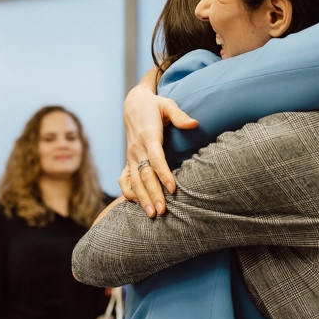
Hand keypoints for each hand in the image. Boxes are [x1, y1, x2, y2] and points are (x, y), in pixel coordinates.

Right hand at [122, 72, 197, 216]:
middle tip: (163, 211)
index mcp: (148, 136)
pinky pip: (124, 179)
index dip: (164, 174)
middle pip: (145, 175)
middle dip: (153, 194)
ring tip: (152, 214)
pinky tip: (136, 204)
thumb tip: (194, 124)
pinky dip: (128, 191)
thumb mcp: (167, 105)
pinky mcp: (128, 160)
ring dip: (143, 198)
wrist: (133, 103)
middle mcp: (137, 149)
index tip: (172, 189)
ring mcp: (131, 156)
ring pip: (135, 181)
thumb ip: (180, 116)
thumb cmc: (154, 106)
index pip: (156, 159)